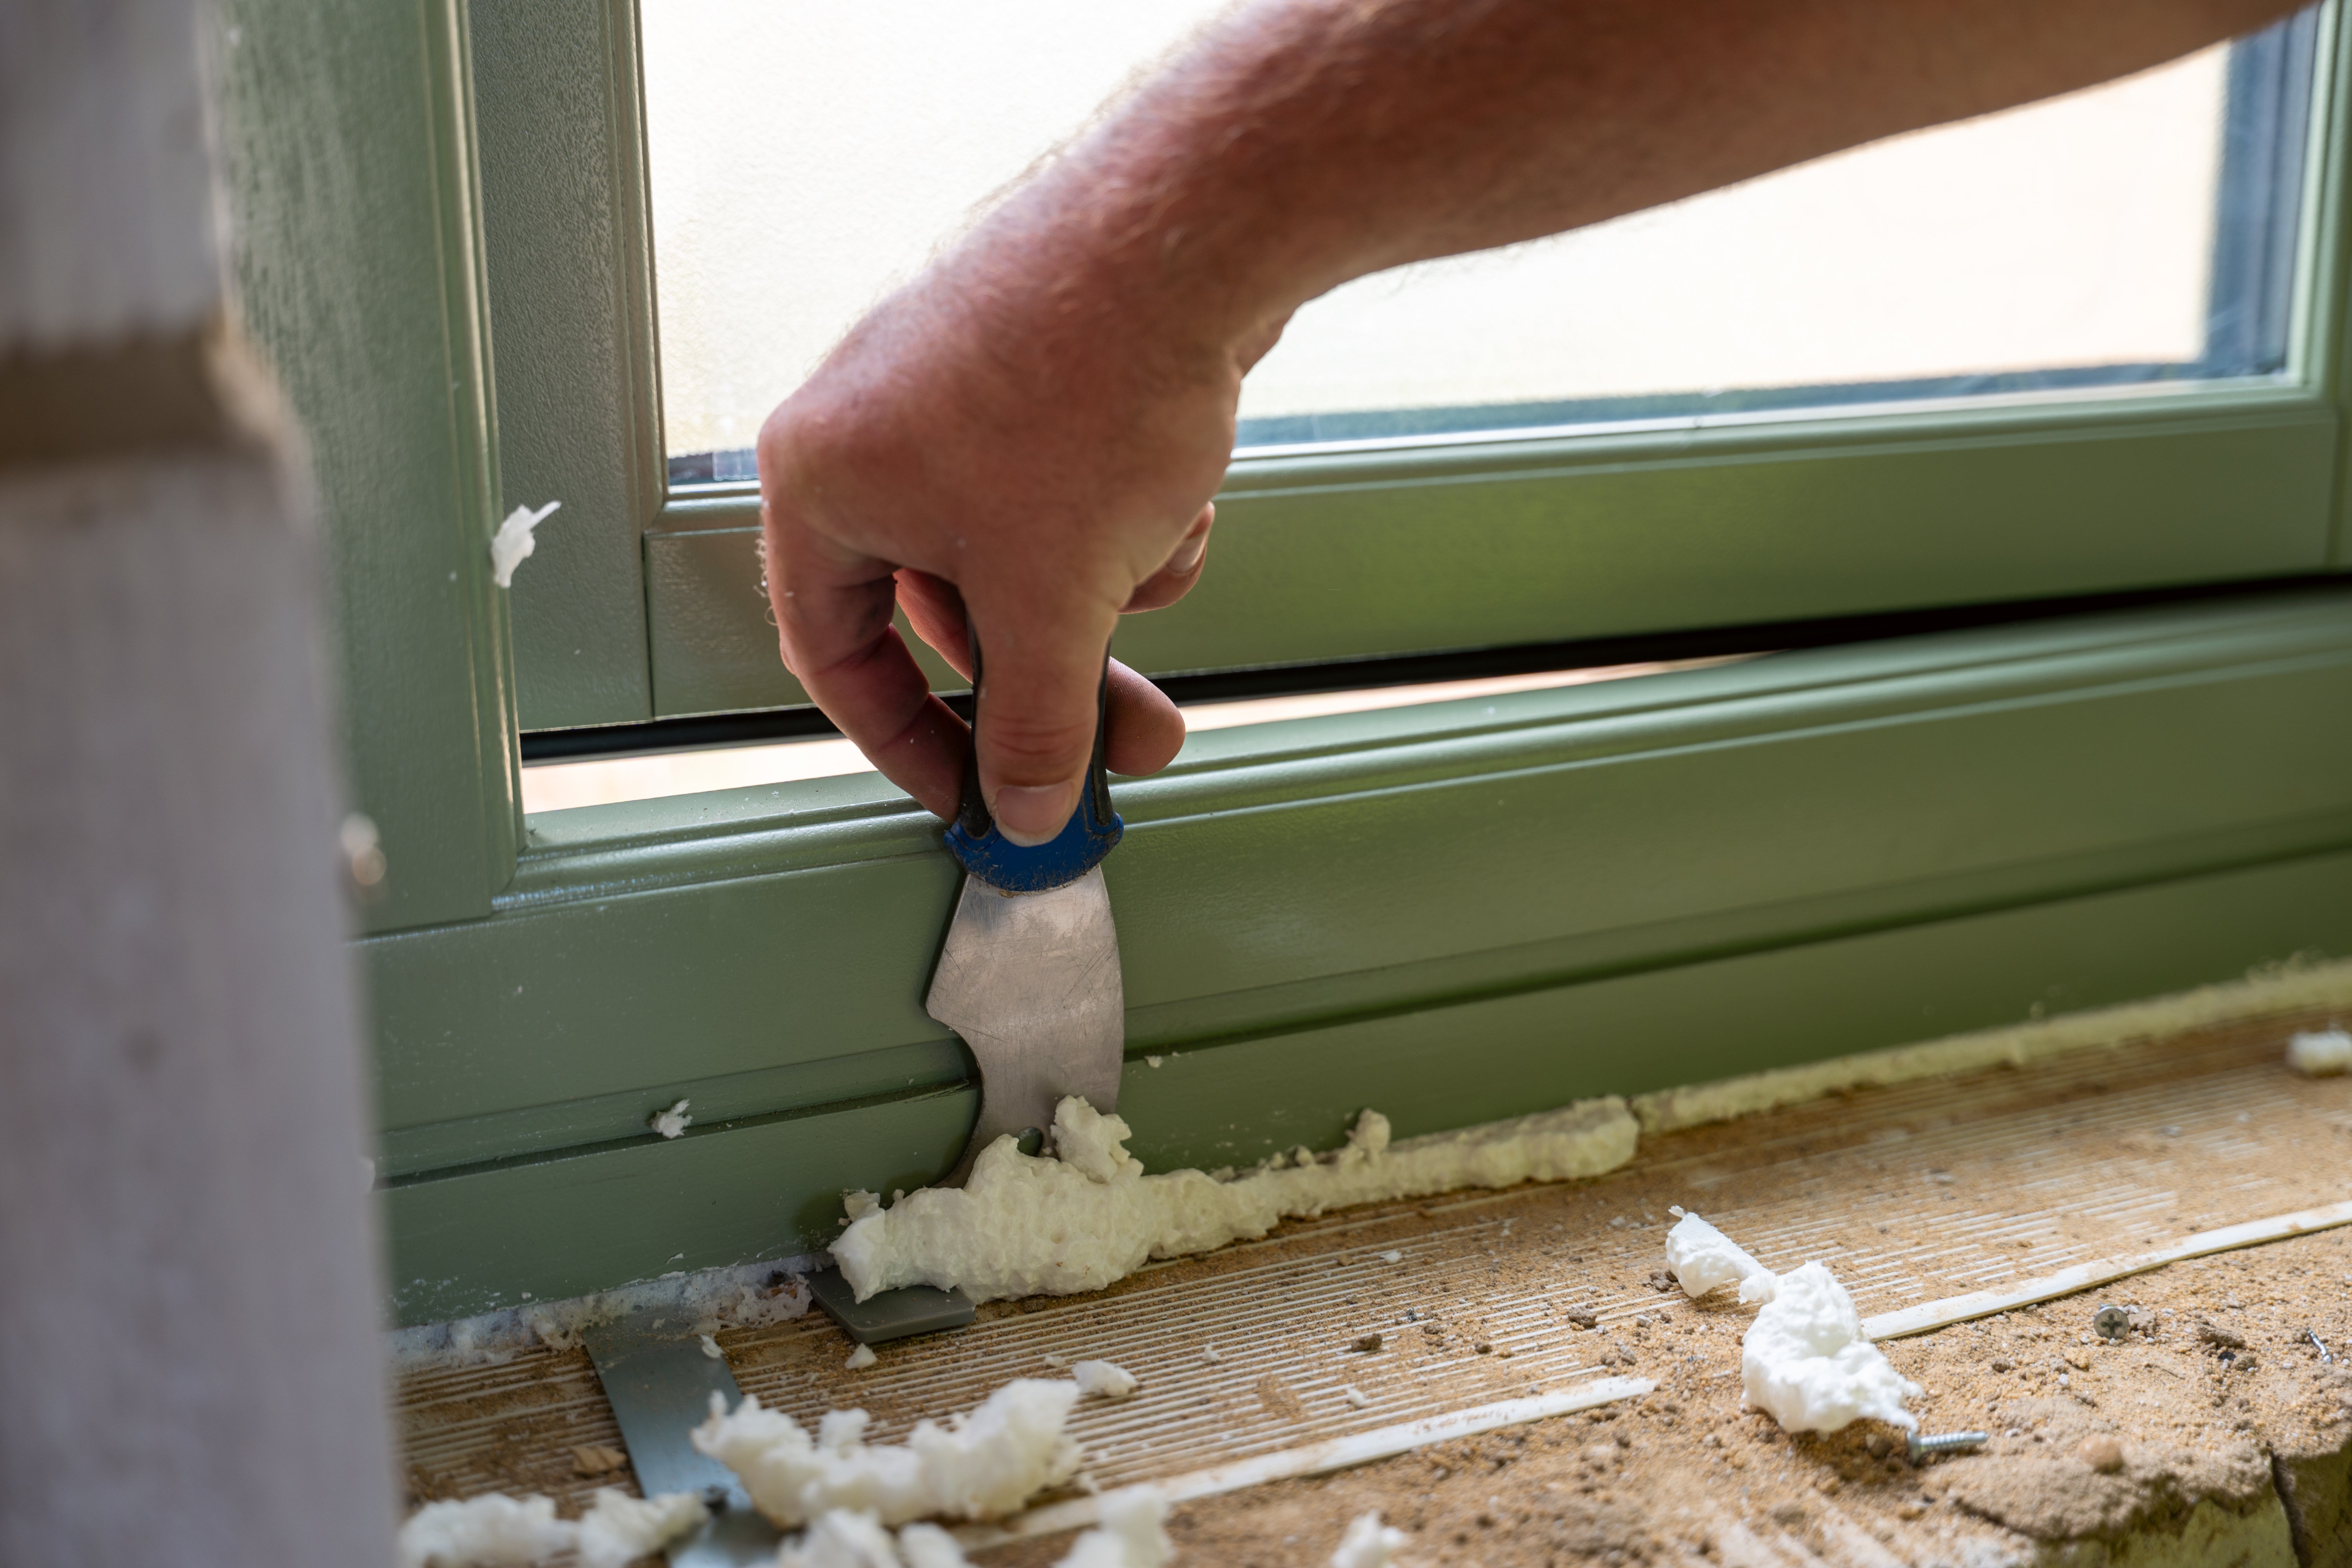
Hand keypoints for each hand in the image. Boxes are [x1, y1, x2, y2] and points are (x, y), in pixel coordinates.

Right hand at [757, 218, 1248, 841]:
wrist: (1190, 231)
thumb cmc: (1084, 385)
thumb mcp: (1051, 602)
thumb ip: (1031, 728)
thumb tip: (1023, 808)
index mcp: (821, 480)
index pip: (835, 656)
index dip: (906, 743)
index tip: (972, 796)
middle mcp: (872, 429)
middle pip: (949, 609)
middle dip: (1050, 676)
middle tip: (1123, 740)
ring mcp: (956, 392)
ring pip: (1024, 555)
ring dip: (1102, 588)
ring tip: (1159, 556)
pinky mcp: (1038, 371)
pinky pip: (1070, 495)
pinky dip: (1129, 517)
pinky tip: (1177, 490)